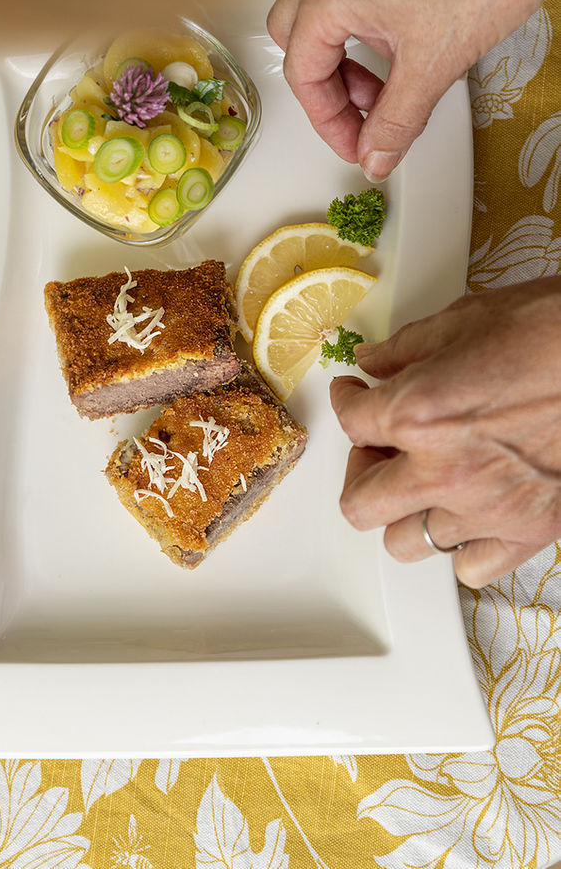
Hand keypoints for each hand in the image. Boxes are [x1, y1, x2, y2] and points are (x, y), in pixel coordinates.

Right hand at [267, 0, 560, 180]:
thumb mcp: (431, 68)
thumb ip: (394, 123)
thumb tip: (375, 156)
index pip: (304, 75)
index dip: (330, 123)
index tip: (355, 145)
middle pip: (298, 47)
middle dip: (329, 92)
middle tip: (359, 121)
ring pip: (316, 26)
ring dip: (343, 68)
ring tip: (381, 94)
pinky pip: (341, 4)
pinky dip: (357, 39)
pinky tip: (390, 59)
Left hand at [329, 278, 560, 587]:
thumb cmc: (553, 331)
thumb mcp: (466, 319)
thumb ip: (406, 348)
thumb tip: (375, 360)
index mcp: (418, 414)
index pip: (351, 421)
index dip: (346, 400)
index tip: (354, 395)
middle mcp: (444, 471)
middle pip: (359, 504)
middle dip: (358, 470)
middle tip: (376, 446)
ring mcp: (486, 508)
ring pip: (406, 543)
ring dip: (403, 511)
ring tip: (420, 481)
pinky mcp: (529, 530)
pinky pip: (471, 568)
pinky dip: (461, 547)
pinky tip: (466, 514)